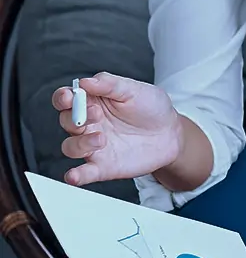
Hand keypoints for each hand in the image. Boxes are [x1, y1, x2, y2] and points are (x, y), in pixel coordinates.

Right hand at [52, 72, 181, 185]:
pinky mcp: (103, 166)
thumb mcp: (135, 90)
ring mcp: (94, 146)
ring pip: (70, 147)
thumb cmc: (151, 108)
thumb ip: (110, 84)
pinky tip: (74, 175)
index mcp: (92, 102)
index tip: (70, 97)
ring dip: (80, 143)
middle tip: (96, 114)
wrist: (171, 133)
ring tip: (101, 138)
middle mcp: (89, 125)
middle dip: (75, 118)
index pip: (65, 99)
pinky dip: (76, 176)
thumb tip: (85, 82)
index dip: (63, 98)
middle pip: (66, 121)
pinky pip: (84, 173)